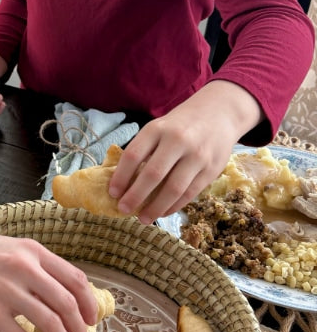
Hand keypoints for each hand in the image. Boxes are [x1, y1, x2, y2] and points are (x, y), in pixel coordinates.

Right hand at [0, 222, 97, 331]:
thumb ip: (32, 265)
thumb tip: (58, 294)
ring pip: (49, 322)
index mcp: (31, 250)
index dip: (88, 303)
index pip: (74, 279)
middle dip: (80, 330)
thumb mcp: (6, 247)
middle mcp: (23, 267)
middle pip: (66, 304)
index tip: (91, 320)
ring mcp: (5, 289)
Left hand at [108, 80, 262, 222]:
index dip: (120, 177)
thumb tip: (122, 182)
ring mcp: (197, 156)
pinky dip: (174, 206)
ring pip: (173, 188)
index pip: (133, 156)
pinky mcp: (212, 169)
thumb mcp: (158, 128)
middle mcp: (177, 141)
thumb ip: (143, 150)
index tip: (112, 193)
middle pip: (152, 174)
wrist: (218, 113)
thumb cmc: (179, 125)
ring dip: (155, 207)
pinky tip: (162, 212)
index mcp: (157, 129)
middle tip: (123, 209)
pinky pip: (190, 193)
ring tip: (143, 219)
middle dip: (135, 196)